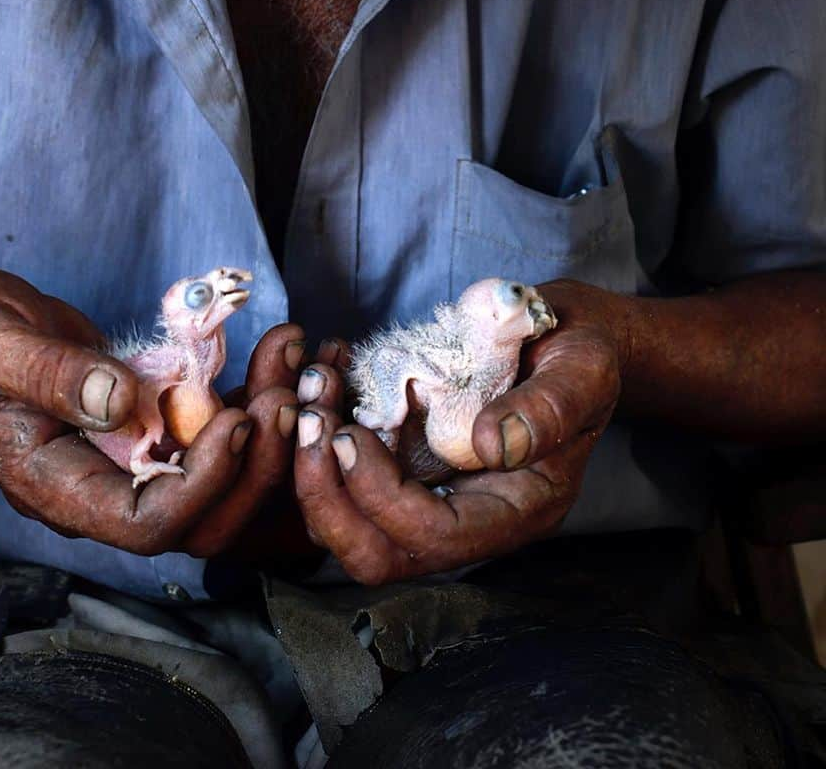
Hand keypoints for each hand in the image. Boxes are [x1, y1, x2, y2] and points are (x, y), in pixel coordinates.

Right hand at [0, 267, 303, 555]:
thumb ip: (51, 373)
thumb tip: (120, 402)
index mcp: (54, 488)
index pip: (143, 524)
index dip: (200, 486)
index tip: (237, 422)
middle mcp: (100, 488)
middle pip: (198, 519)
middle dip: (252, 468)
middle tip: (284, 399)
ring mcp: (130, 460)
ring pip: (220, 482)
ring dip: (266, 432)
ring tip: (292, 365)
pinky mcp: (153, 427)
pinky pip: (217, 434)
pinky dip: (254, 400)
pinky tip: (277, 355)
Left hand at [293, 280, 625, 583]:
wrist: (563, 338)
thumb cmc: (583, 356)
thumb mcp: (583, 372)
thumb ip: (548, 409)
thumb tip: (489, 443)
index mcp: (514, 511)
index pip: (434, 538)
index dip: (381, 495)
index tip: (350, 433)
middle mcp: (466, 518)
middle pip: (376, 553)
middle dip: (327, 495)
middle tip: (308, 419)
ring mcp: (429, 493)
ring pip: (347, 521)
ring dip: (311, 461)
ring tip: (313, 385)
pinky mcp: (402, 463)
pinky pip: (344, 473)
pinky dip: (321, 431)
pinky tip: (327, 369)